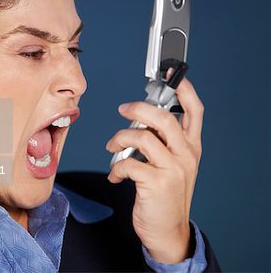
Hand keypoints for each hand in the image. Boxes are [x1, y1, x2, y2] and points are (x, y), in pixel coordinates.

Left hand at [106, 77, 203, 263]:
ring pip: (142, 137)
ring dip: (120, 138)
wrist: (168, 230)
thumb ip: (164, 143)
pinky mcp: (156, 183)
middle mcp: (185, 155)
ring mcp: (172, 169)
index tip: (171, 77)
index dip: (184, 91)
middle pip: (163, 118)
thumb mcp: (175, 166)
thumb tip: (139, 121)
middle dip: (138, 108)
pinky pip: (128, 163)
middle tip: (123, 109)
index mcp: (191, 147)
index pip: (194, 111)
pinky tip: (116, 174)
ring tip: (112, 147)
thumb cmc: (167, 195)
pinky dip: (116, 166)